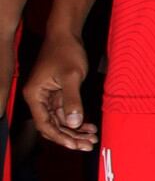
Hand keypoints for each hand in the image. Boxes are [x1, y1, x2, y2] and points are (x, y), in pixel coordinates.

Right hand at [23, 29, 94, 151]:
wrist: (66, 35)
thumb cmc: (66, 52)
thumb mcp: (71, 76)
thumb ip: (72, 100)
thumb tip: (73, 123)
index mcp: (34, 96)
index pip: (45, 124)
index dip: (60, 137)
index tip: (76, 145)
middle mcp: (38, 98)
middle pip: (52, 125)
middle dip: (70, 137)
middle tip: (89, 145)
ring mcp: (48, 97)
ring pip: (60, 120)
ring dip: (76, 130)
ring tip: (93, 137)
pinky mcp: (58, 93)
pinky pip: (65, 112)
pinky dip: (77, 120)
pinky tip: (91, 126)